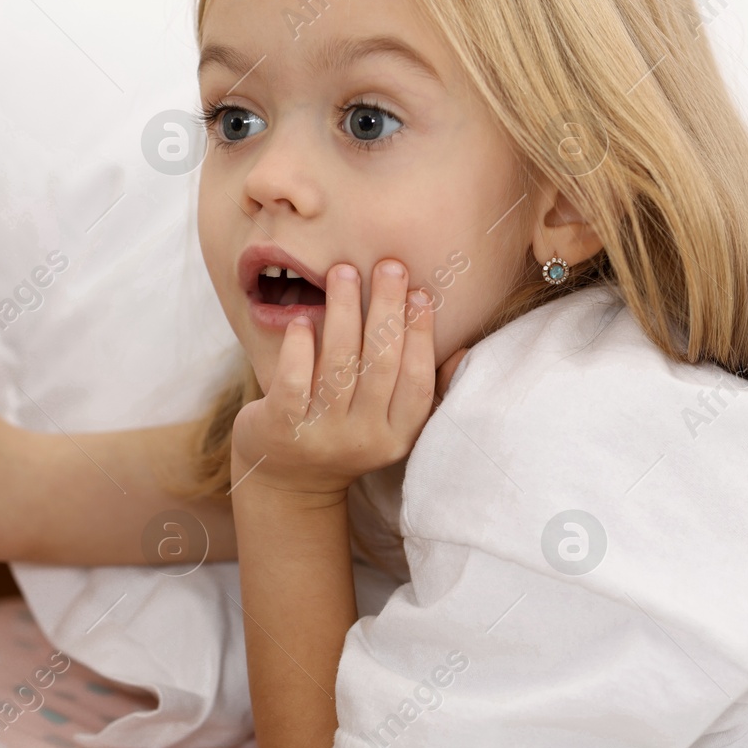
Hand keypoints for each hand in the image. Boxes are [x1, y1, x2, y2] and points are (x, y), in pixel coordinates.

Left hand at [231, 259, 455, 501]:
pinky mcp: (282, 427)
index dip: (421, 336)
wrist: (285, 481)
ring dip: (343, 313)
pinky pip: (293, 380)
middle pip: (380, 365)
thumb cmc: (343, 433)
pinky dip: (299, 347)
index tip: (421, 293)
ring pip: (338, 365)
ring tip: (344, 272)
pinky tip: (302, 318)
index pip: (417, 380)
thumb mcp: (388, 422)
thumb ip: (421, 390)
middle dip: (386, 309)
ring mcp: (321, 434)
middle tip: (389, 266)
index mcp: (397, 434)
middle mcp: (363, 437)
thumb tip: (465, 348)